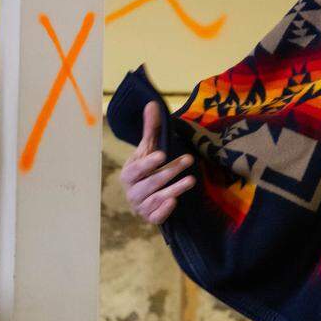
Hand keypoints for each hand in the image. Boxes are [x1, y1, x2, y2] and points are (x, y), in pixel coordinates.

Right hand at [119, 101, 195, 224]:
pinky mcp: (151, 217)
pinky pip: (155, 217)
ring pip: (156, 199)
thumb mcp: (149, 149)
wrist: (146, 195)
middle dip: (170, 171)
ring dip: (174, 189)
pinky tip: (175, 202)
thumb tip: (152, 103)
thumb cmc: (148, 168)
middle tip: (189, 159)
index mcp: (128, 174)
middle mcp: (132, 191)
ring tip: (192, 180)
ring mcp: (140, 206)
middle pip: (151, 183)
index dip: (148, 162)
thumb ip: (150, 129)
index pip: (136, 169)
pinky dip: (164, 211)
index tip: (162, 154)